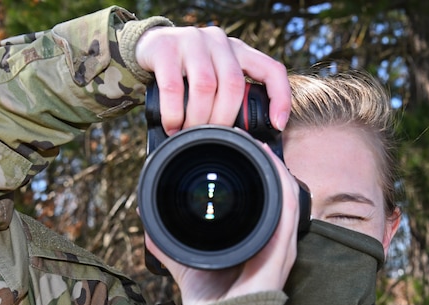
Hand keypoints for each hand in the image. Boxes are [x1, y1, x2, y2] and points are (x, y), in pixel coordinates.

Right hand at [134, 25, 290, 134]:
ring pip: (206, 86)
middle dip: (224, 119)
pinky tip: (172, 126)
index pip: (271, 69)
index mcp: (239, 51)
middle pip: (233, 85)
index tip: (278, 125)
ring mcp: (193, 41)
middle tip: (212, 138)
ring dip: (199, 119)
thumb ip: (229, 96)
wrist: (148, 47)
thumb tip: (247, 140)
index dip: (280, 98)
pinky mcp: (165, 47)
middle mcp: (220, 42)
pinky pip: (173, 86)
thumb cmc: (187, 72)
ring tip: (190, 135)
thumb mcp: (215, 77)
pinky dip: (174, 113)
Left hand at [145, 144, 301, 304]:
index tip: (236, 154)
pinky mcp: (283, 249)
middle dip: (265, 166)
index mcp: (252, 244)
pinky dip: (282, 183)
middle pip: (276, 194)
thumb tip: (147, 222)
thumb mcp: (185, 263)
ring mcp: (280, 246)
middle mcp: (270, 242)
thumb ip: (168, 244)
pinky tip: (271, 164)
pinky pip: (289, 209)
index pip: (259, 203)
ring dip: (275, 168)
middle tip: (248, 143)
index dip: (253, 176)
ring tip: (259, 146)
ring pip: (286, 195)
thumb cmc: (209, 304)